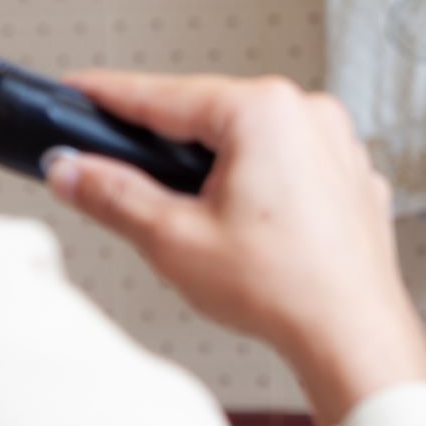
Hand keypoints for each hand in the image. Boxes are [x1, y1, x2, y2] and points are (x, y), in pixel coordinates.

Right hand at [43, 71, 425, 425]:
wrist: (353, 335)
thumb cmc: (285, 290)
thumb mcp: (173, 239)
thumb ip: (113, 195)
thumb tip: (73, 171)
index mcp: (264, 112)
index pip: (164, 94)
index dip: (109, 95)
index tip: (78, 90)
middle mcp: (310, 115)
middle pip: (211, 116)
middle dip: (166, 144)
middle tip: (118, 167)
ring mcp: (338, 144)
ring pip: (253, 141)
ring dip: (215, 166)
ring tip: (187, 212)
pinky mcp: (352, 177)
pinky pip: (290, 165)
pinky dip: (260, 184)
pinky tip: (242, 224)